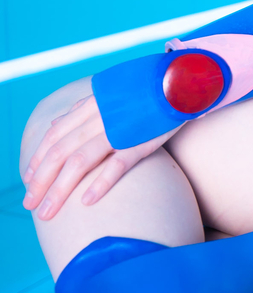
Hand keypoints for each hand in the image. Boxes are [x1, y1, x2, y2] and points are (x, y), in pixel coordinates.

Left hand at [22, 96, 176, 219]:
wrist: (184, 80)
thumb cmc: (146, 91)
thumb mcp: (109, 95)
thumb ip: (81, 110)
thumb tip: (55, 125)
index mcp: (92, 105)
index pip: (55, 136)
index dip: (39, 159)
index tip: (29, 180)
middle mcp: (100, 116)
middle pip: (60, 152)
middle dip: (41, 181)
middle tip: (31, 205)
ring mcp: (120, 128)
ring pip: (80, 160)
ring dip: (60, 189)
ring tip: (48, 212)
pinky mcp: (142, 140)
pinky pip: (117, 164)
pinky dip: (100, 183)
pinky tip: (86, 201)